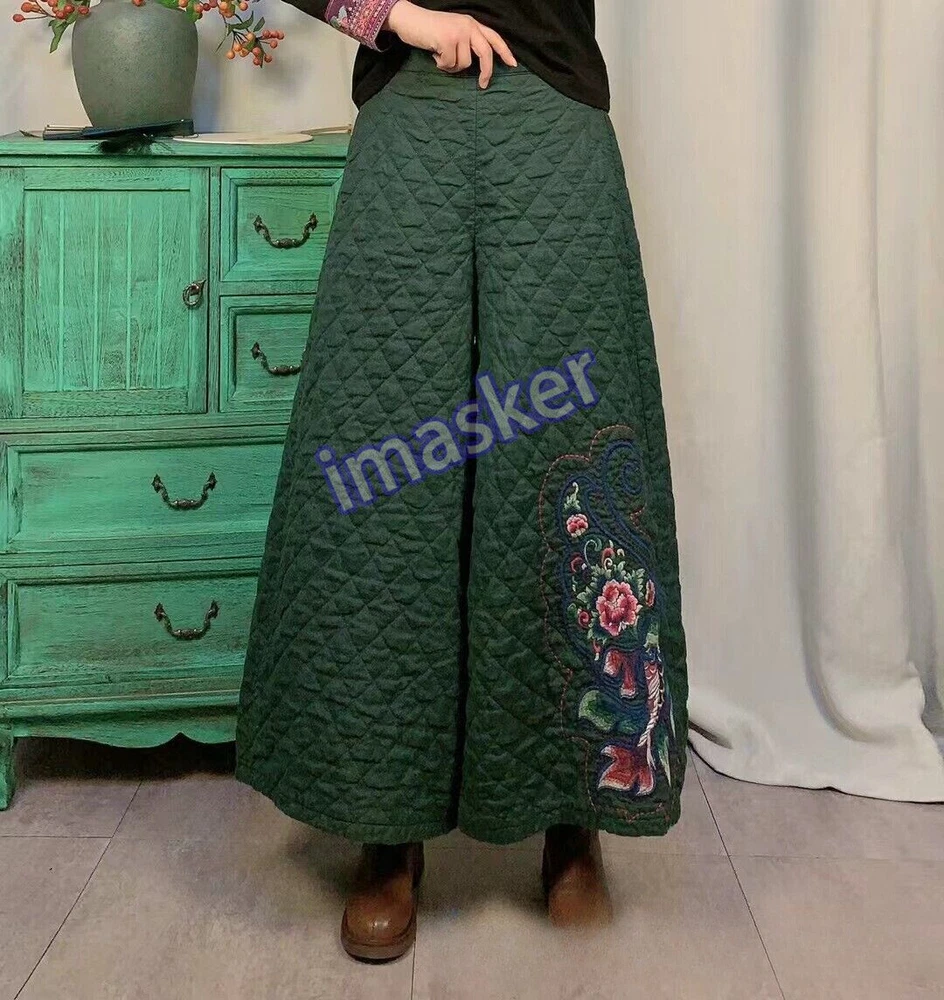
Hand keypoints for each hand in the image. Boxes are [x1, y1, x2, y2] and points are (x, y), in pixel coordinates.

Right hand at [384, 0, 516, 88]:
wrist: (409, 19)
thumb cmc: (429, 30)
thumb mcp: (453, 32)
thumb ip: (466, 43)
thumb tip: (477, 66)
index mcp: (472, 24)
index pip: (493, 38)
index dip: (504, 52)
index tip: (513, 65)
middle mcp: (468, 26)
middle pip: (486, 53)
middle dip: (486, 72)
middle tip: (482, 85)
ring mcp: (459, 32)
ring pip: (464, 64)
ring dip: (452, 67)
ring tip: (441, 57)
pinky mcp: (448, 40)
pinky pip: (450, 64)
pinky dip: (441, 65)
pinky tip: (434, 54)